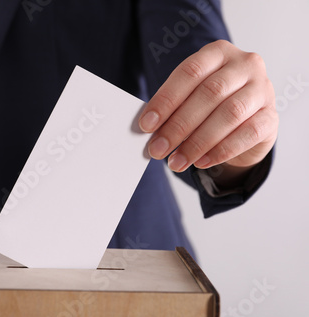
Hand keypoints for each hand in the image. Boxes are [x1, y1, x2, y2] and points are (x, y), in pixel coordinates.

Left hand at [139, 40, 277, 179]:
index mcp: (218, 52)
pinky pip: (248, 134)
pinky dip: (221, 151)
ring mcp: (262, 89)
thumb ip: (172, 108)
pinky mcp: (271, 117)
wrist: (245, 117)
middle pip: (209, 94)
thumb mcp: (189, 96)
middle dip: (178, 126)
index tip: (146, 125)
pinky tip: (201, 162)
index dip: (166, 100)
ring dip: (198, 142)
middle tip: (158, 149)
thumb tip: (148, 129)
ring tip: (176, 161)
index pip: (189, 72)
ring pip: (229, 114)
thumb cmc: (209, 103)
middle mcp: (244, 65)